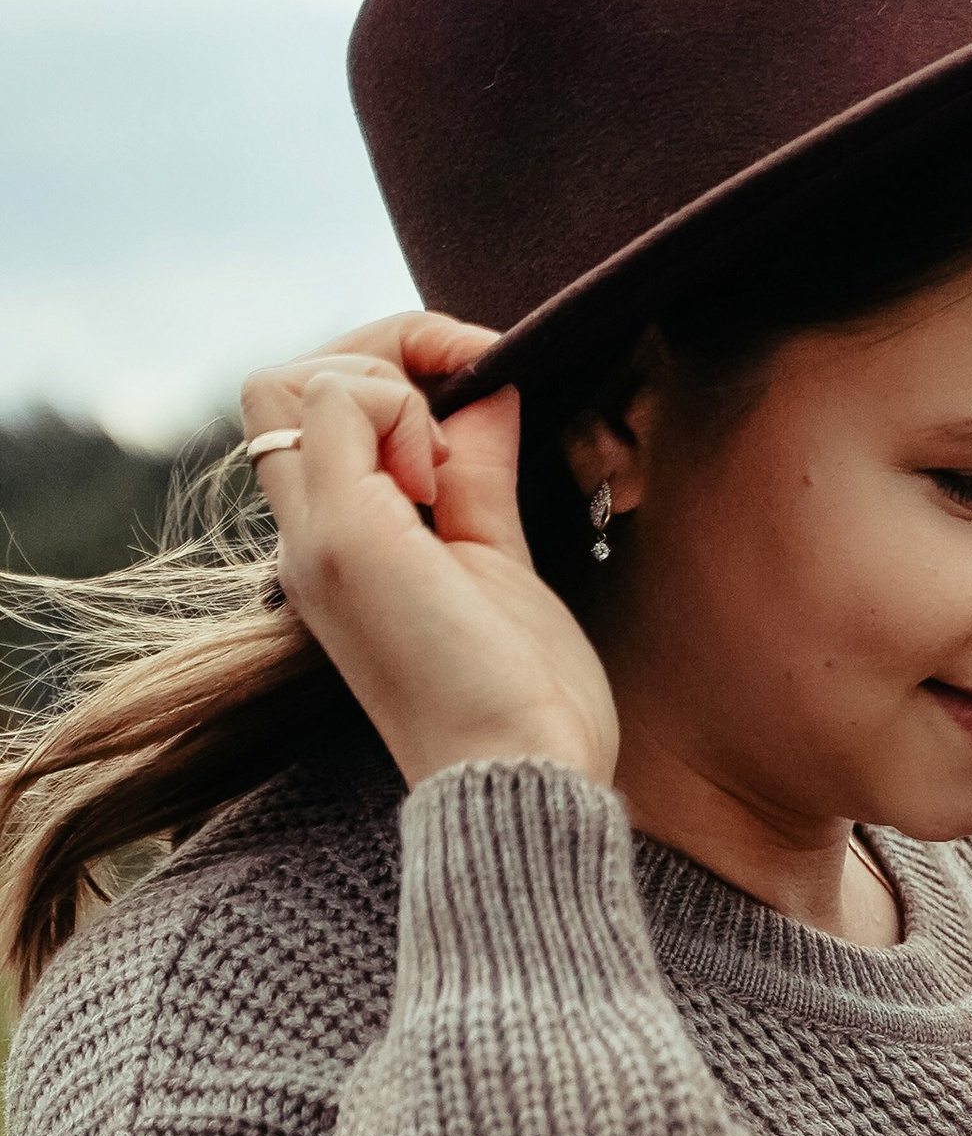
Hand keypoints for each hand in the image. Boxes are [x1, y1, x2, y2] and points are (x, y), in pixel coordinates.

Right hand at [241, 315, 619, 791]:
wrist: (525, 780)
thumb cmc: (525, 700)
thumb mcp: (499, 559)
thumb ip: (481, 474)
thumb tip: (488, 385)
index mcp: (341, 552)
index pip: (313, 418)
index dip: (390, 380)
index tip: (478, 404)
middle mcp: (310, 543)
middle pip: (282, 386)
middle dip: (383, 355)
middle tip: (469, 394)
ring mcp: (318, 540)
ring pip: (288, 381)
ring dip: (390, 382)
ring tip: (452, 469)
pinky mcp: (346, 538)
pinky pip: (338, 398)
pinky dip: (402, 405)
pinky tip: (444, 481)